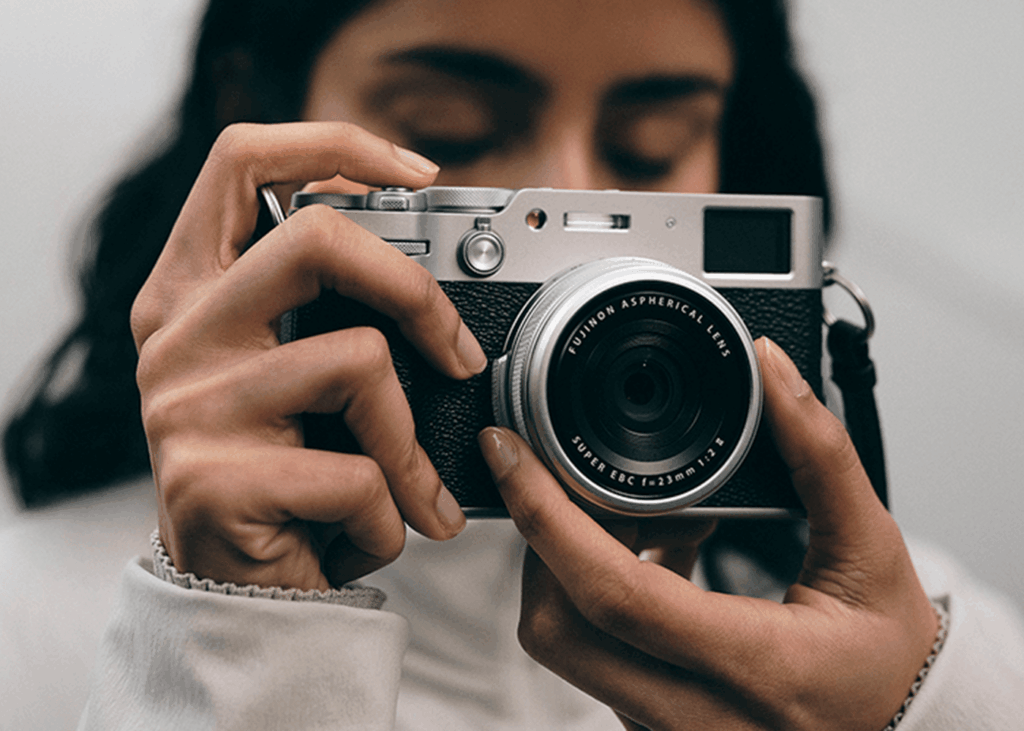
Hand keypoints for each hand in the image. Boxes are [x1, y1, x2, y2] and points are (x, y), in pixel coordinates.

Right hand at [132, 122, 480, 591]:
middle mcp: (178, 336)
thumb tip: (435, 271)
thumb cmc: (289, 480)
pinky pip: (356, 472)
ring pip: (357, 361)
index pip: (242, 162)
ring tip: (416, 490)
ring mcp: (187, 406)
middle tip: (461, 356)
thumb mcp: (301, 381)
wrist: (245, 597)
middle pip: (314, 236)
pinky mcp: (211, 482)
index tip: (417, 173)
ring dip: (413, 444)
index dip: (335, 145)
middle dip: (417, 291)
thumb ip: (335, 314)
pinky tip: (374, 535)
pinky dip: (394, 513)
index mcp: (195, 292)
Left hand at [479, 337, 937, 729]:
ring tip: (639, 513)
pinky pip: (594, 658)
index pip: (618, 596)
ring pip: (570, 644)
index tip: (509, 453)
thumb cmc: (891, 657)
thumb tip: (772, 371)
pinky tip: (658, 551)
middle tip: (574, 478)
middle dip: (545, 540)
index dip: (548, 517)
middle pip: (559, 627)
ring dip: (574, 564)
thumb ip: (821, 455)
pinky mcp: (653, 725)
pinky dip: (602, 592)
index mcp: (759, 668)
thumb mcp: (871, 551)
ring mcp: (668, 730)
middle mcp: (698, 717)